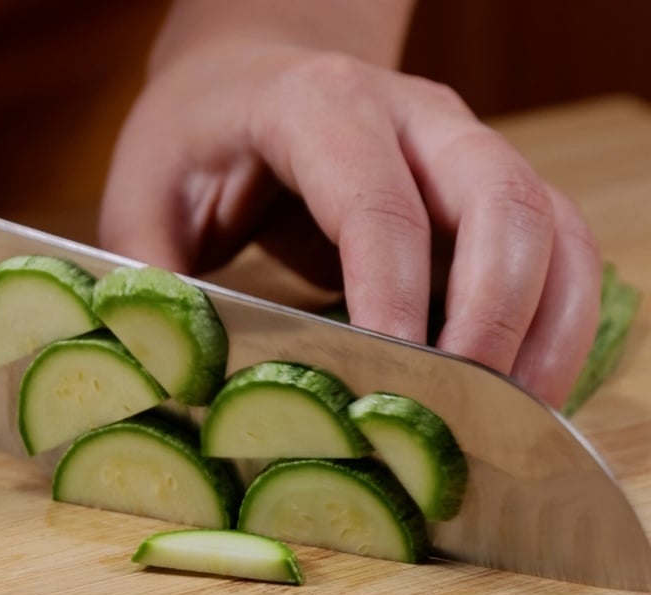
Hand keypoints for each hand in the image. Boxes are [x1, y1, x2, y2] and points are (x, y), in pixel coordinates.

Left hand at [99, 42, 600, 407]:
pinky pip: (555, 242)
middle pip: (500, 204)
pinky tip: (527, 380)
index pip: (378, 206)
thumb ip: (152, 281)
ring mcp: (460, 147)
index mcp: (318, 108)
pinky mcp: (481, 186)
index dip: (394, 302)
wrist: (252, 71)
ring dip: (546, 327)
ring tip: (516, 416)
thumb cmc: (198, 135)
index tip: (393, 391)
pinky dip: (556, 316)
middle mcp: (413, 117)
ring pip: (549, 224)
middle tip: (463, 413)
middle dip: (494, 321)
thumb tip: (177, 379)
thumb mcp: (143, 197)